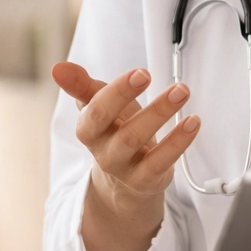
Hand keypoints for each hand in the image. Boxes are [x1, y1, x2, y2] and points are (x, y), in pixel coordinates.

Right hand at [53, 62, 198, 222]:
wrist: (124, 182)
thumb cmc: (115, 134)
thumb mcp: (100, 107)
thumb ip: (82, 86)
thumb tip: (58, 68)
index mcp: (89, 130)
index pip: (95, 111)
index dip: (116, 91)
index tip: (139, 73)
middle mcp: (104, 151)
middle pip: (114, 126)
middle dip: (129, 98)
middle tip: (149, 75)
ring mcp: (125, 167)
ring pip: (137, 141)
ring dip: (160, 113)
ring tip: (181, 92)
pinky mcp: (146, 180)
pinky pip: (162, 161)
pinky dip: (179, 141)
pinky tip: (192, 122)